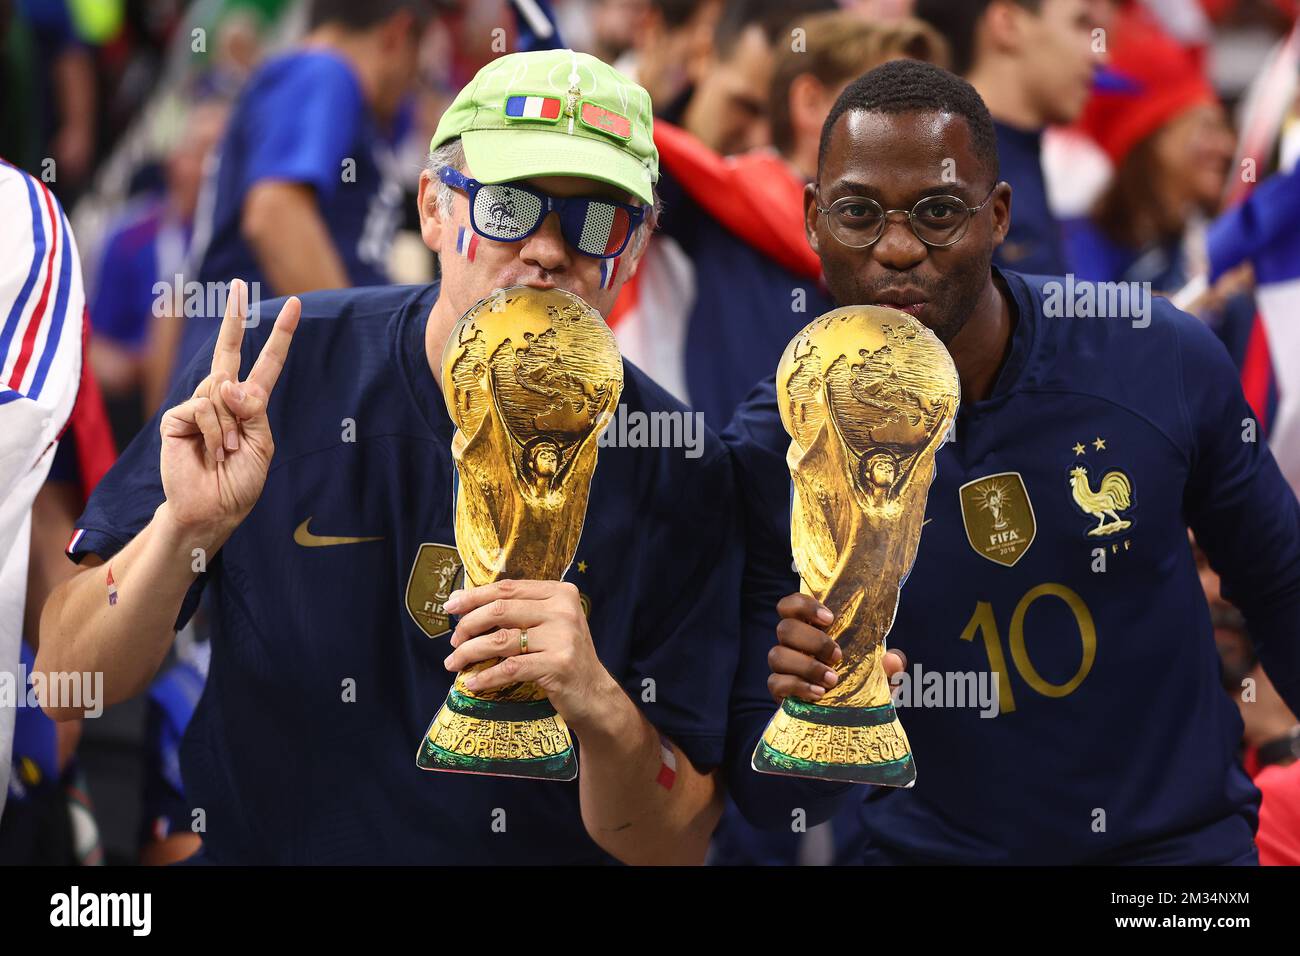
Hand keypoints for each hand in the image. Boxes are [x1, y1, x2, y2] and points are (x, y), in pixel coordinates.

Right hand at [159, 279, 299, 545]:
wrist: (212, 509)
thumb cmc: (239, 481)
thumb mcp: (261, 445)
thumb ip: (253, 411)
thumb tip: (228, 383)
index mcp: (249, 404)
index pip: (266, 363)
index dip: (279, 336)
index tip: (294, 305)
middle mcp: (222, 398)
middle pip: (228, 351)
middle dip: (234, 316)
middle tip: (239, 283)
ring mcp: (197, 404)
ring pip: (221, 391)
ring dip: (229, 427)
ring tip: (223, 452)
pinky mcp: (175, 417)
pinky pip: (203, 408)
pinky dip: (212, 432)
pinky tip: (208, 451)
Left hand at [442, 580, 618, 728]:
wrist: (594, 694)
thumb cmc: (563, 658)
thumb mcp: (550, 625)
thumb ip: (521, 611)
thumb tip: (466, 604)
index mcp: (560, 593)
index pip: (508, 588)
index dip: (474, 596)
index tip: (450, 606)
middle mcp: (563, 610)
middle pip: (501, 610)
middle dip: (468, 625)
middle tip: (453, 642)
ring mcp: (562, 637)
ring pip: (501, 639)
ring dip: (470, 652)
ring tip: (453, 663)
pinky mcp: (558, 664)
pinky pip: (510, 668)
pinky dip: (486, 676)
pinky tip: (473, 682)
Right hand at [767, 592, 905, 702]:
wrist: (843, 718)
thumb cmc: (857, 684)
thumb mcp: (878, 674)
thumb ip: (889, 666)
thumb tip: (892, 660)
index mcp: (809, 629)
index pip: (791, 605)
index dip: (804, 605)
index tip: (830, 619)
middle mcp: (791, 644)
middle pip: (785, 628)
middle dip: (813, 641)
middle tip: (838, 656)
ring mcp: (782, 667)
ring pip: (777, 655)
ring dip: (807, 666)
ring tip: (832, 680)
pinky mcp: (778, 690)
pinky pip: (776, 683)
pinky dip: (797, 686)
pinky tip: (818, 694)